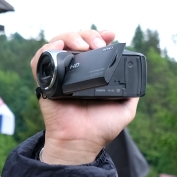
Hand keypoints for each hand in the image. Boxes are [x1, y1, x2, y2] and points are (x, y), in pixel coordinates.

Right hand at [30, 29, 138, 165]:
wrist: (82, 142)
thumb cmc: (100, 129)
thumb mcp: (125, 108)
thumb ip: (132, 91)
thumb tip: (137, 76)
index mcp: (91, 73)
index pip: (93, 45)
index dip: (100, 35)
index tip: (110, 35)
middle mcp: (74, 71)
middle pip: (76, 39)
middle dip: (88, 34)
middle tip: (98, 44)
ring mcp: (59, 75)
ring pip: (58, 43)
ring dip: (70, 37)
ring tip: (82, 46)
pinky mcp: (45, 83)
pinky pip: (39, 60)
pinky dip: (45, 50)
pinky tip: (57, 48)